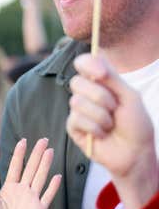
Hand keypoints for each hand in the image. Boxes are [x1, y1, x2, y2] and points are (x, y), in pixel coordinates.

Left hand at [0, 138, 61, 208]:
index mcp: (8, 188)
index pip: (16, 166)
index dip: (20, 154)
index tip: (24, 140)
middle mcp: (22, 191)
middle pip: (31, 168)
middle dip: (37, 154)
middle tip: (44, 139)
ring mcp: (31, 200)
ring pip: (40, 177)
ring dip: (45, 164)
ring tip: (50, 150)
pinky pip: (48, 196)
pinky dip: (52, 187)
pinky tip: (57, 176)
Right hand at [67, 54, 154, 177]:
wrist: (134, 152)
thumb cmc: (136, 124)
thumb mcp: (129, 96)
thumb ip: (111, 77)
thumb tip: (92, 57)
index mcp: (100, 83)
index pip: (83, 63)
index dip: (87, 65)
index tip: (102, 75)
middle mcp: (87, 95)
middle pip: (77, 82)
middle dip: (100, 96)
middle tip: (114, 108)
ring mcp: (78, 111)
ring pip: (77, 102)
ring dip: (100, 115)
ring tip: (110, 124)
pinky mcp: (73, 128)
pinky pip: (76, 119)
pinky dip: (95, 128)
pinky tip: (102, 134)